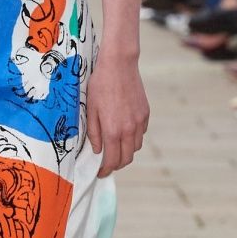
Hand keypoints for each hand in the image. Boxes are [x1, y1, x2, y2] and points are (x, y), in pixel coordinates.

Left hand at [86, 48, 149, 177]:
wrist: (119, 65)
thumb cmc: (100, 85)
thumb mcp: (90, 109)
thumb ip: (94, 133)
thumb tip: (98, 150)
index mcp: (113, 131)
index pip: (112, 160)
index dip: (106, 170)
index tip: (100, 172)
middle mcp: (129, 130)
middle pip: (127, 158)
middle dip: (117, 164)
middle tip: (107, 164)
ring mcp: (140, 122)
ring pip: (136, 147)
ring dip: (126, 152)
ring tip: (116, 148)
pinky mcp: (145, 113)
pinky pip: (141, 133)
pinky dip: (133, 138)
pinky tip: (124, 131)